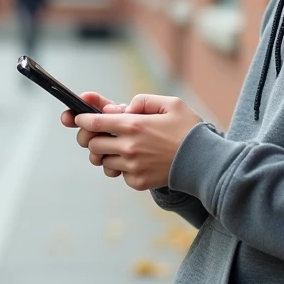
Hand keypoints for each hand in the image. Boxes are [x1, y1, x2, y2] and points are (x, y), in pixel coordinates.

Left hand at [74, 95, 202, 191]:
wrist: (205, 162)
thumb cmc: (189, 129)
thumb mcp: (171, 103)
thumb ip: (143, 101)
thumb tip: (123, 109)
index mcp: (134, 125)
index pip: (95, 121)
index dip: (82, 119)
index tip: (78, 118)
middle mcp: (129, 147)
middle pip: (92, 144)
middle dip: (91, 138)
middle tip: (99, 134)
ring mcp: (132, 167)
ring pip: (103, 161)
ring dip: (106, 154)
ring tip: (118, 148)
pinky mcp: (137, 182)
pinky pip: (119, 174)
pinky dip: (122, 167)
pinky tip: (135, 160)